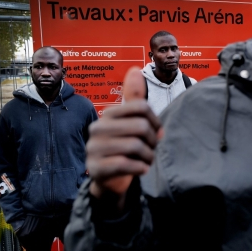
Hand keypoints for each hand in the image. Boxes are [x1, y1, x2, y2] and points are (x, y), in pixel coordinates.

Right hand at [86, 67, 161, 204]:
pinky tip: (142, 170)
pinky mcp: (95, 168)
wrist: (111, 181)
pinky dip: (139, 168)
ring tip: (147, 160)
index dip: (156, 122)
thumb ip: (134, 98)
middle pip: (140, 127)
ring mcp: (93, 149)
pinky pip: (124, 164)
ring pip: (134, 146)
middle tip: (152, 150)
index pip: (141, 107)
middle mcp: (97, 129)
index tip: (158, 133)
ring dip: (148, 157)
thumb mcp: (131, 123)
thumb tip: (134, 70)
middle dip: (153, 142)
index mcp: (108, 114)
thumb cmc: (125, 149)